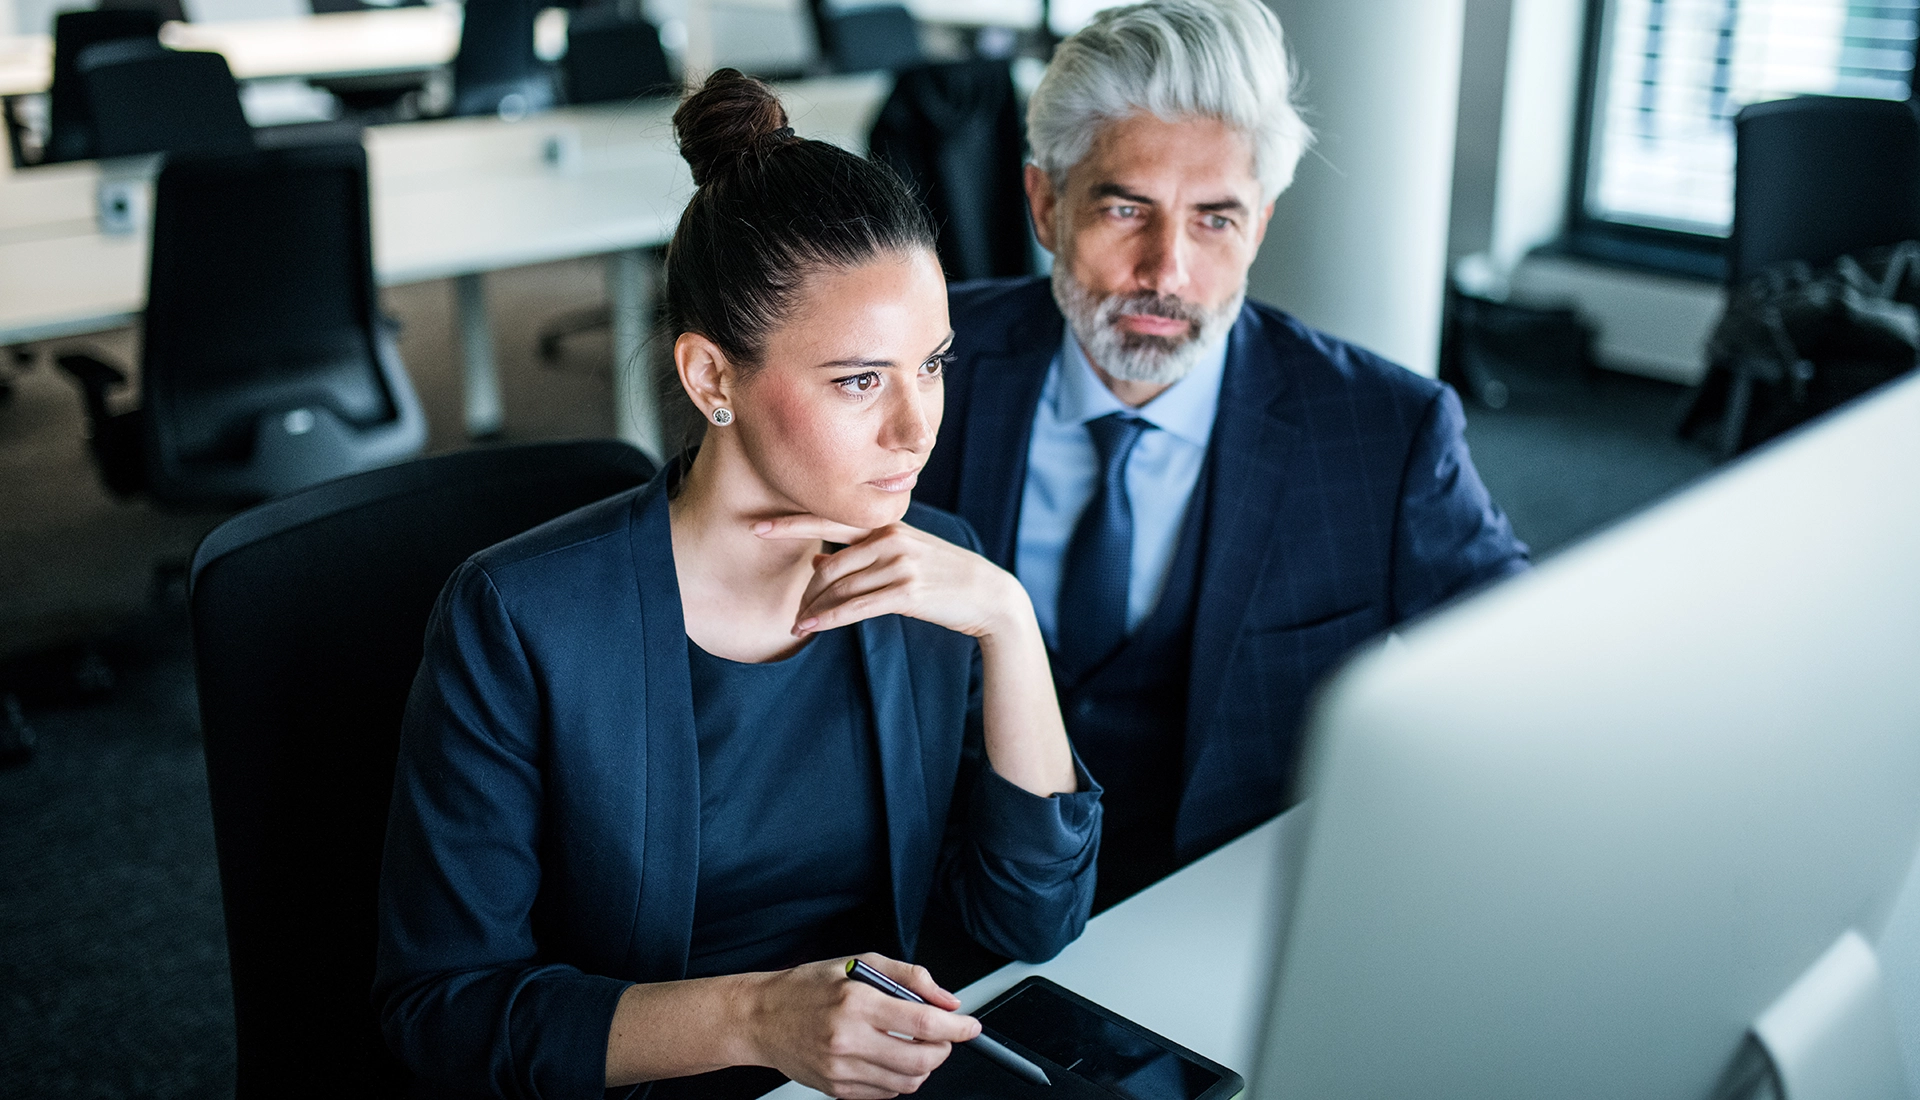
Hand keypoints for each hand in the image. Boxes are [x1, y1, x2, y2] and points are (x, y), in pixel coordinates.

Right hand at [744, 954, 979, 1098]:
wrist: (761, 1018)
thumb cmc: (807, 987)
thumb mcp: (859, 963)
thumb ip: (910, 978)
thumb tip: (947, 1000)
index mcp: (856, 1003)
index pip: (922, 1023)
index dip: (956, 1027)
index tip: (970, 1026)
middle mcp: (848, 1040)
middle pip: (920, 1060)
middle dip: (943, 1049)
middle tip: (943, 1035)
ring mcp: (841, 1070)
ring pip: (907, 1083)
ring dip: (924, 1066)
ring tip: (915, 1046)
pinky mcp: (837, 1089)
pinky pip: (886, 1094)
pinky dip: (899, 1079)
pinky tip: (890, 1058)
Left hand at [752, 517, 1032, 639]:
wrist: (987, 594)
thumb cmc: (943, 574)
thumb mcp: (904, 554)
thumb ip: (860, 554)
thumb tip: (818, 561)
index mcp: (886, 525)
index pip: (828, 520)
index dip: (790, 524)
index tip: (756, 526)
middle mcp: (890, 539)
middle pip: (829, 564)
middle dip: (806, 591)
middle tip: (792, 612)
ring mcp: (900, 564)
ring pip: (840, 587)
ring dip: (814, 610)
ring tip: (797, 625)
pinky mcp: (907, 591)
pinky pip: (856, 607)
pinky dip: (829, 619)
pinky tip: (810, 628)